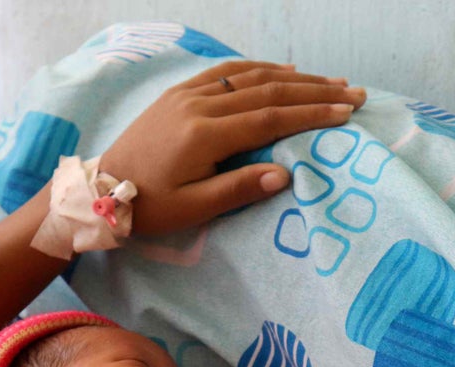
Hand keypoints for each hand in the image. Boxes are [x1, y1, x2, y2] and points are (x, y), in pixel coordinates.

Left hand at [99, 61, 365, 234]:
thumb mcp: (193, 209)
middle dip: (314, 92)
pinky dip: (259, 69)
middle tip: (352, 92)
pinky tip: (282, 71)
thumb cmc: (150, 207)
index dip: (311, 115)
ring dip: (293, 77)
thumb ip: (238, 189)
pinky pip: (226, 72)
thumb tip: (285, 174)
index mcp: (203, 135)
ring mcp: (187, 94)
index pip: (269, 119)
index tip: (345, 112)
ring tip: (328, 81)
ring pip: (250, 76)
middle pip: (267, 92)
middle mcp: (198, 105)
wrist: (102, 190)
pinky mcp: (179, 93)